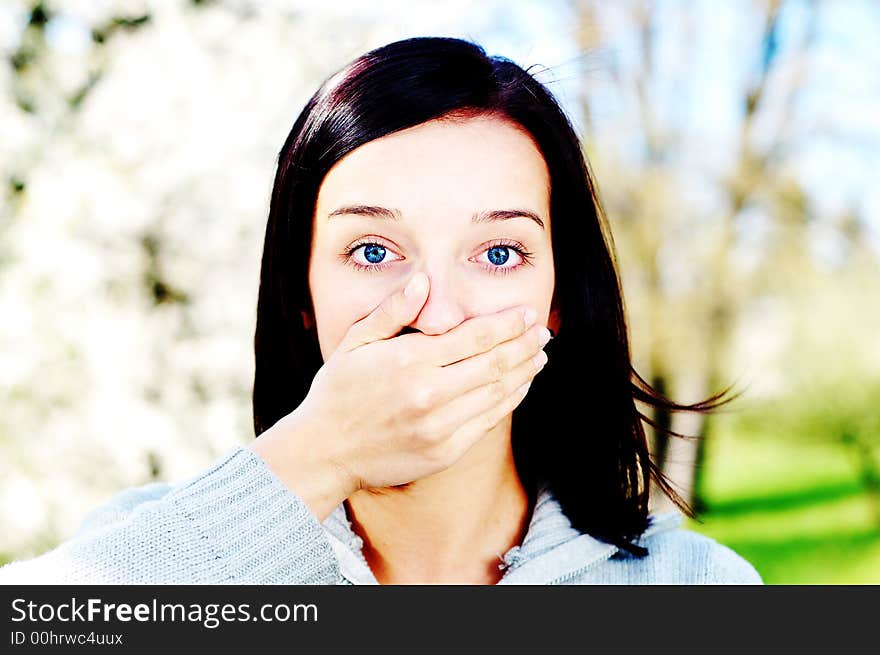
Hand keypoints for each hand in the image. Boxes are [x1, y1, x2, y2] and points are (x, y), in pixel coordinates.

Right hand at [250, 272, 550, 519]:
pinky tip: (518, 387)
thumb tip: (424, 281)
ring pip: (498, 394)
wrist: (324, 451)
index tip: (527, 314)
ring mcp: (440, 426)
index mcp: (410, 361)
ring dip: (524, 372)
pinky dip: (509, 401)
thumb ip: (393, 311)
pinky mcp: (445, 451)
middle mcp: (430, 393)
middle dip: (525, 345)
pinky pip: (488, 422)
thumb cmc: (338, 392)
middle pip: (495, 364)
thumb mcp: (356, 342)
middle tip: (543, 332)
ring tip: (540, 356)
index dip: (508, 324)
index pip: (476, 337)